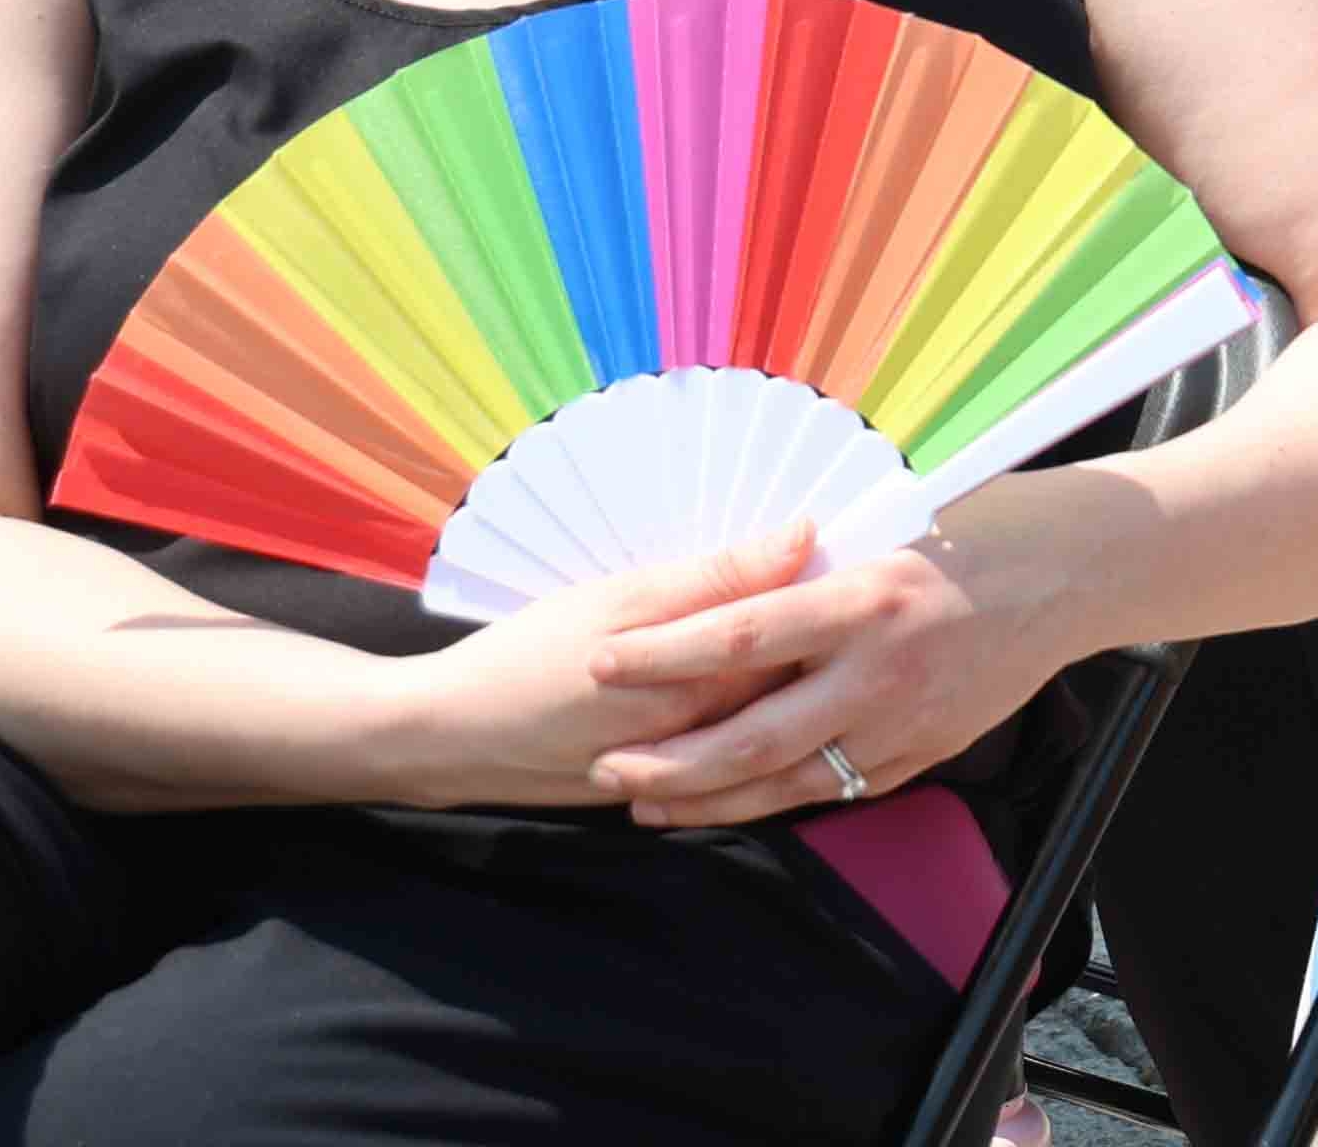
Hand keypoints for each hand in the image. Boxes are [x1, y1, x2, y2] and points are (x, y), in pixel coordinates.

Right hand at [377, 527, 821, 811]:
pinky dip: (753, 709)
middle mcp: (714, 734)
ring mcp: (693, 767)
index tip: (866, 548)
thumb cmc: (531, 654)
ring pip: (769, 715)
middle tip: (855, 583)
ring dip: (800, 675)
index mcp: (708, 680)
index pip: (807, 635)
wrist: (451, 739)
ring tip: (822, 629)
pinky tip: (763, 676)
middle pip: (799, 680)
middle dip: (830, 638)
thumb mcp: (620, 598)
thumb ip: (718, 575)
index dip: (839, 590)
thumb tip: (807, 533)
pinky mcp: (669, 784)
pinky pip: (731, 745)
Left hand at [582, 525, 1079, 831]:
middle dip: (668, 760)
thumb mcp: (895, 524)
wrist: (1081, 572)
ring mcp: (906, 722)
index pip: (740, 636)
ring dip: (709, 799)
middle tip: (604, 766)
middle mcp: (881, 671)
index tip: (602, 660)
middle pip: (750, 735)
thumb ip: (814, 563)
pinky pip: (837, 788)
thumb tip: (735, 573)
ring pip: (787, 781)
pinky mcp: (926, 753)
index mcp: (866, 599)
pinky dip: (776, 799)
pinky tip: (733, 803)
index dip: (663, 654)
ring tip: (645, 804)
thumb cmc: (984, 527)